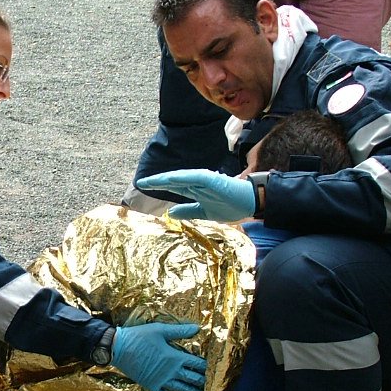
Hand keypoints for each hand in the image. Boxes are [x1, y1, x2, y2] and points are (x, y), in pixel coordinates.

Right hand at [111, 323, 207, 390]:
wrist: (118, 348)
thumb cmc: (139, 337)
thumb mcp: (160, 330)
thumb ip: (179, 331)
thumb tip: (198, 328)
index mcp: (175, 357)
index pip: (196, 363)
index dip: (206, 367)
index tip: (214, 369)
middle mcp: (171, 371)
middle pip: (192, 379)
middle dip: (203, 382)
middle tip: (213, 386)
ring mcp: (161, 380)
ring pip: (181, 389)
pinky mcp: (151, 385)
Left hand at [136, 170, 255, 221]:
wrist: (250, 203)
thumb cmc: (231, 206)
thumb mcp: (205, 213)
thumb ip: (189, 211)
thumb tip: (171, 213)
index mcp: (195, 190)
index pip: (173, 186)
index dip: (158, 186)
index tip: (142, 187)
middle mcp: (197, 182)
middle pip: (173, 181)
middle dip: (156, 182)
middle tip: (140, 183)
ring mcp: (205, 180)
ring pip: (181, 178)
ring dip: (166, 179)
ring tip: (151, 181)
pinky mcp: (213, 180)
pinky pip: (195, 177)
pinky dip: (183, 178)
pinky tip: (170, 179)